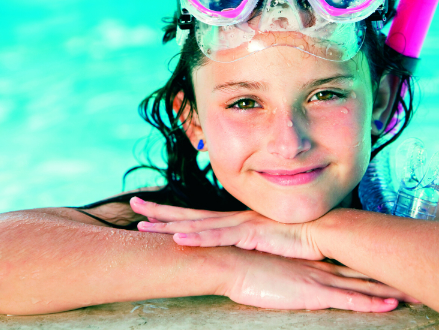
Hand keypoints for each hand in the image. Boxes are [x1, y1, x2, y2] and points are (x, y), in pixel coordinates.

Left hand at [130, 197, 322, 259]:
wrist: (323, 231)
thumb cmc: (296, 237)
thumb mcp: (264, 240)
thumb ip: (247, 243)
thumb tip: (235, 251)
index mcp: (232, 221)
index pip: (194, 216)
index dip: (170, 213)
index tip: (148, 210)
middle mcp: (230, 219)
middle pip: (187, 215)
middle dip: (158, 212)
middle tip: (132, 206)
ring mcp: (237, 225)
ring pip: (196, 225)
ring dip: (168, 226)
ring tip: (143, 227)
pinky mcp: (249, 233)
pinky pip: (218, 237)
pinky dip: (197, 238)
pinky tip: (177, 239)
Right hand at [225, 250, 416, 311]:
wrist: (230, 260)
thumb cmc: (239, 261)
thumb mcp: (261, 260)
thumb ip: (274, 263)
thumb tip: (274, 264)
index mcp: (305, 258)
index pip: (341, 260)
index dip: (363, 261)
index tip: (380, 261)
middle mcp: (316, 266)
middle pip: (358, 270)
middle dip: (383, 274)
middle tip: (406, 276)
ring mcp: (316, 278)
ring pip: (361, 285)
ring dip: (386, 289)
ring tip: (410, 292)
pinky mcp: (312, 293)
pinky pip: (348, 300)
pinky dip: (370, 303)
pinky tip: (389, 306)